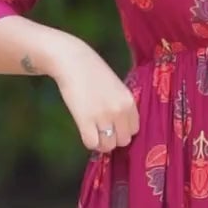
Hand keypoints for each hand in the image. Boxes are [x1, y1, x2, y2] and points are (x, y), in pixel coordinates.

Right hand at [47, 35, 140, 153]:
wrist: (73, 62)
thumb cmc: (93, 71)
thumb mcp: (117, 87)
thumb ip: (121, 105)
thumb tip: (120, 126)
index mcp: (130, 102)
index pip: (134, 130)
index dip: (123, 130)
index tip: (114, 127)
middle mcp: (120, 111)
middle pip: (123, 140)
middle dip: (113, 138)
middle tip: (102, 130)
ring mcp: (103, 116)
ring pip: (108, 145)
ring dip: (101, 142)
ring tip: (94, 132)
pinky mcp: (85, 120)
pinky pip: (92, 143)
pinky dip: (89, 142)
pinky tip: (86, 132)